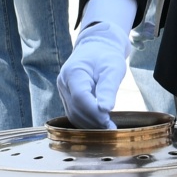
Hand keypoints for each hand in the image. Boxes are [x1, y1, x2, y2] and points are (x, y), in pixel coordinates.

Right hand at [56, 0, 135, 128]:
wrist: (96, 48)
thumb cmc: (106, 56)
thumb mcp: (113, 67)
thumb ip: (109, 87)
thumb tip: (106, 109)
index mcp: (73, 72)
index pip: (80, 98)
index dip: (93, 112)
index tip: (109, 120)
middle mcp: (64, 83)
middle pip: (75, 109)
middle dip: (94, 121)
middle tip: (112, 128)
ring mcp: (63, 91)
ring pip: (73, 114)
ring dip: (90, 124)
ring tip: (108, 128)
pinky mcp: (67, 98)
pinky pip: (74, 114)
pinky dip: (86, 122)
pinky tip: (100, 125)